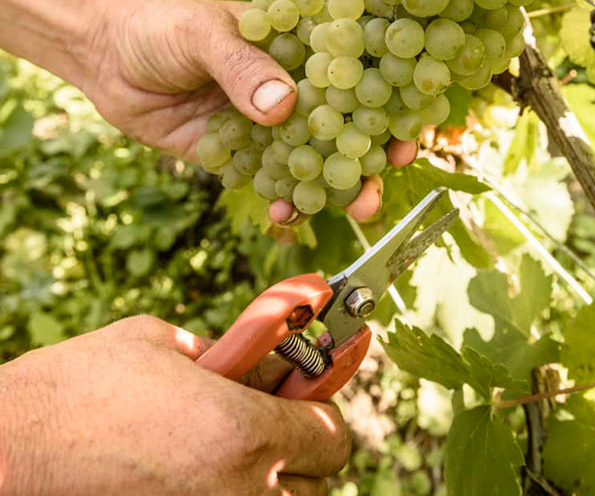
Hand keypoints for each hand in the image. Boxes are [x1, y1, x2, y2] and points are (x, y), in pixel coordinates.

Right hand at [0, 316, 349, 495]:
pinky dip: (233, 490)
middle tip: (269, 418)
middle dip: (300, 447)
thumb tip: (260, 360)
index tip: (306, 393)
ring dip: (269, 476)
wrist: (11, 447)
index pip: (332, 437)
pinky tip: (197, 466)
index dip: (322, 409)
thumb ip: (226, 353)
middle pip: (316, 482)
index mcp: (242, 431)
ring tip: (227, 444)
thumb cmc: (81, 385)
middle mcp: (239, 491)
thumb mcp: (163, 344)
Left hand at [87, 0, 417, 221]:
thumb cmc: (159, 25)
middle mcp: (292, 82)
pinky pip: (272, 180)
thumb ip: (241, 66)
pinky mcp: (242, 153)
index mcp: (296, 41)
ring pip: (315, 155)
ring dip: (336, 183)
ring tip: (355, 208)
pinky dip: (285, 199)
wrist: (107, 56)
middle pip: (343, 118)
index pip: (353, 64)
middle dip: (368, 150)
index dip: (385, 94)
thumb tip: (284, 107)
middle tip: (385, 176)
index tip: (403, 125)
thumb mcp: (200, 33)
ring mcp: (269, 121)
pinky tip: (286, 215)